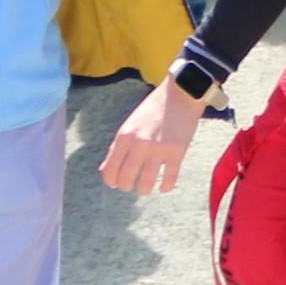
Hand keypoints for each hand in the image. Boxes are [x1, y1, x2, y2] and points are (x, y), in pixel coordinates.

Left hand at [101, 79, 206, 194]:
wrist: (180, 94)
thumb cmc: (153, 109)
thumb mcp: (129, 125)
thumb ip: (116, 148)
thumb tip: (104, 170)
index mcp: (124, 137)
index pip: (110, 169)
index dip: (111, 181)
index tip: (115, 183)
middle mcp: (139, 144)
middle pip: (126, 178)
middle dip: (126, 186)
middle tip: (130, 185)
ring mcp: (159, 149)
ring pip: (146, 183)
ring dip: (143, 190)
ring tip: (145, 189)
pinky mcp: (177, 152)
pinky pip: (169, 178)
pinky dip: (165, 187)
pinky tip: (163, 188)